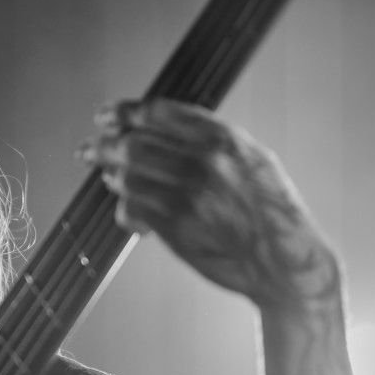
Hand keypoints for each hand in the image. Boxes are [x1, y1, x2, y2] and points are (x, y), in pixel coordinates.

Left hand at [77, 99, 341, 317]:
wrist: (285, 261)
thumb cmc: (272, 212)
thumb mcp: (254, 160)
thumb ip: (213, 141)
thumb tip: (165, 128)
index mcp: (224, 139)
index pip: (158, 113)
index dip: (125, 113)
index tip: (106, 117)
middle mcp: (203, 163)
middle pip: (133, 144)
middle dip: (104, 145)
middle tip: (88, 149)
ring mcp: (187, 195)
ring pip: (127, 177)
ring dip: (112, 177)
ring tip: (108, 178)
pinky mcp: (175, 228)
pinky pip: (132, 210)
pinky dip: (125, 209)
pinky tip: (129, 211)